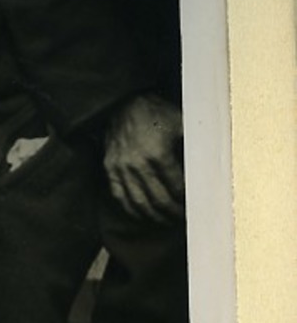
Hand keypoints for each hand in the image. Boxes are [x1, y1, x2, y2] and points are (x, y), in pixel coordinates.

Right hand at [104, 93, 184, 223]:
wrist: (124, 103)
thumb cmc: (156, 112)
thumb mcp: (182, 121)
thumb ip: (196, 142)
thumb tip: (213, 163)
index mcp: (158, 153)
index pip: (176, 187)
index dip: (187, 200)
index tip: (196, 205)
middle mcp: (137, 164)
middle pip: (158, 200)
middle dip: (173, 212)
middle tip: (184, 217)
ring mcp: (121, 169)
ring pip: (139, 203)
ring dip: (154, 216)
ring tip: (166, 219)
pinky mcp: (110, 169)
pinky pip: (120, 197)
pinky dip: (132, 209)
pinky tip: (143, 214)